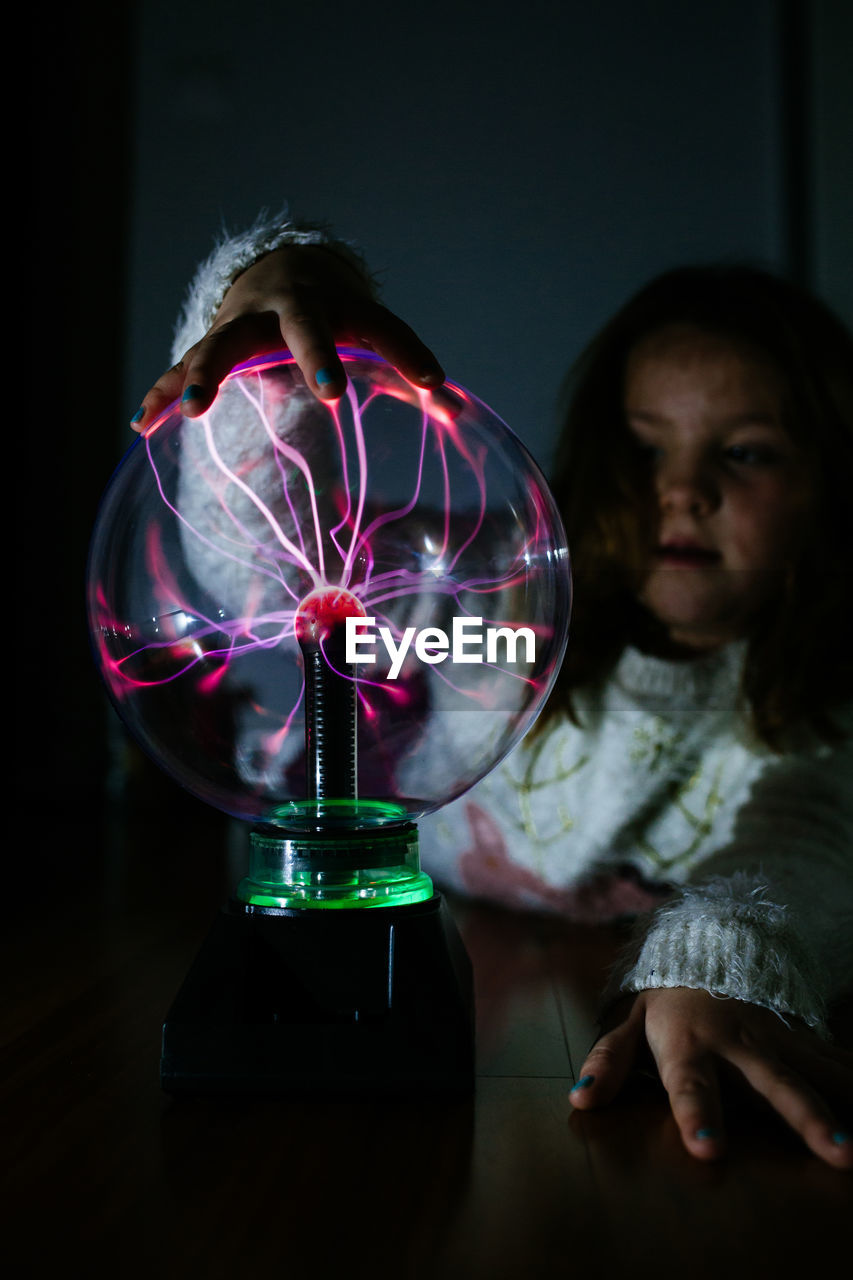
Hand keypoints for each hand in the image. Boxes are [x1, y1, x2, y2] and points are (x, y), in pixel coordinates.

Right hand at [131, 244, 444, 430]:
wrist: (276, 269)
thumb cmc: (335, 314)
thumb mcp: (370, 331)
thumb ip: (406, 366)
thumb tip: (457, 406)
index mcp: (333, 307)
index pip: (378, 326)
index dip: (406, 351)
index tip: (433, 382)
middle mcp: (283, 309)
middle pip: (297, 327)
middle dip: (312, 356)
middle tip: (330, 393)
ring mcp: (240, 325)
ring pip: (218, 346)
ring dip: (204, 377)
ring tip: (192, 413)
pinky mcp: (210, 345)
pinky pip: (180, 370)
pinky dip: (161, 394)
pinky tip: (139, 424)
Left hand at [569, 986, 852, 1167]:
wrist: (706, 952)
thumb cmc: (664, 1004)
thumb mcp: (630, 1025)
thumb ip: (608, 1062)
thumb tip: (580, 1099)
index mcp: (688, 1045)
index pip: (690, 1085)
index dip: (697, 1115)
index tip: (708, 1149)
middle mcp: (739, 1044)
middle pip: (775, 1085)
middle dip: (807, 1117)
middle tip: (837, 1151)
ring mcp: (776, 1040)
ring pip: (817, 1073)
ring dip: (846, 1103)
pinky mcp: (801, 1040)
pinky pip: (835, 1064)